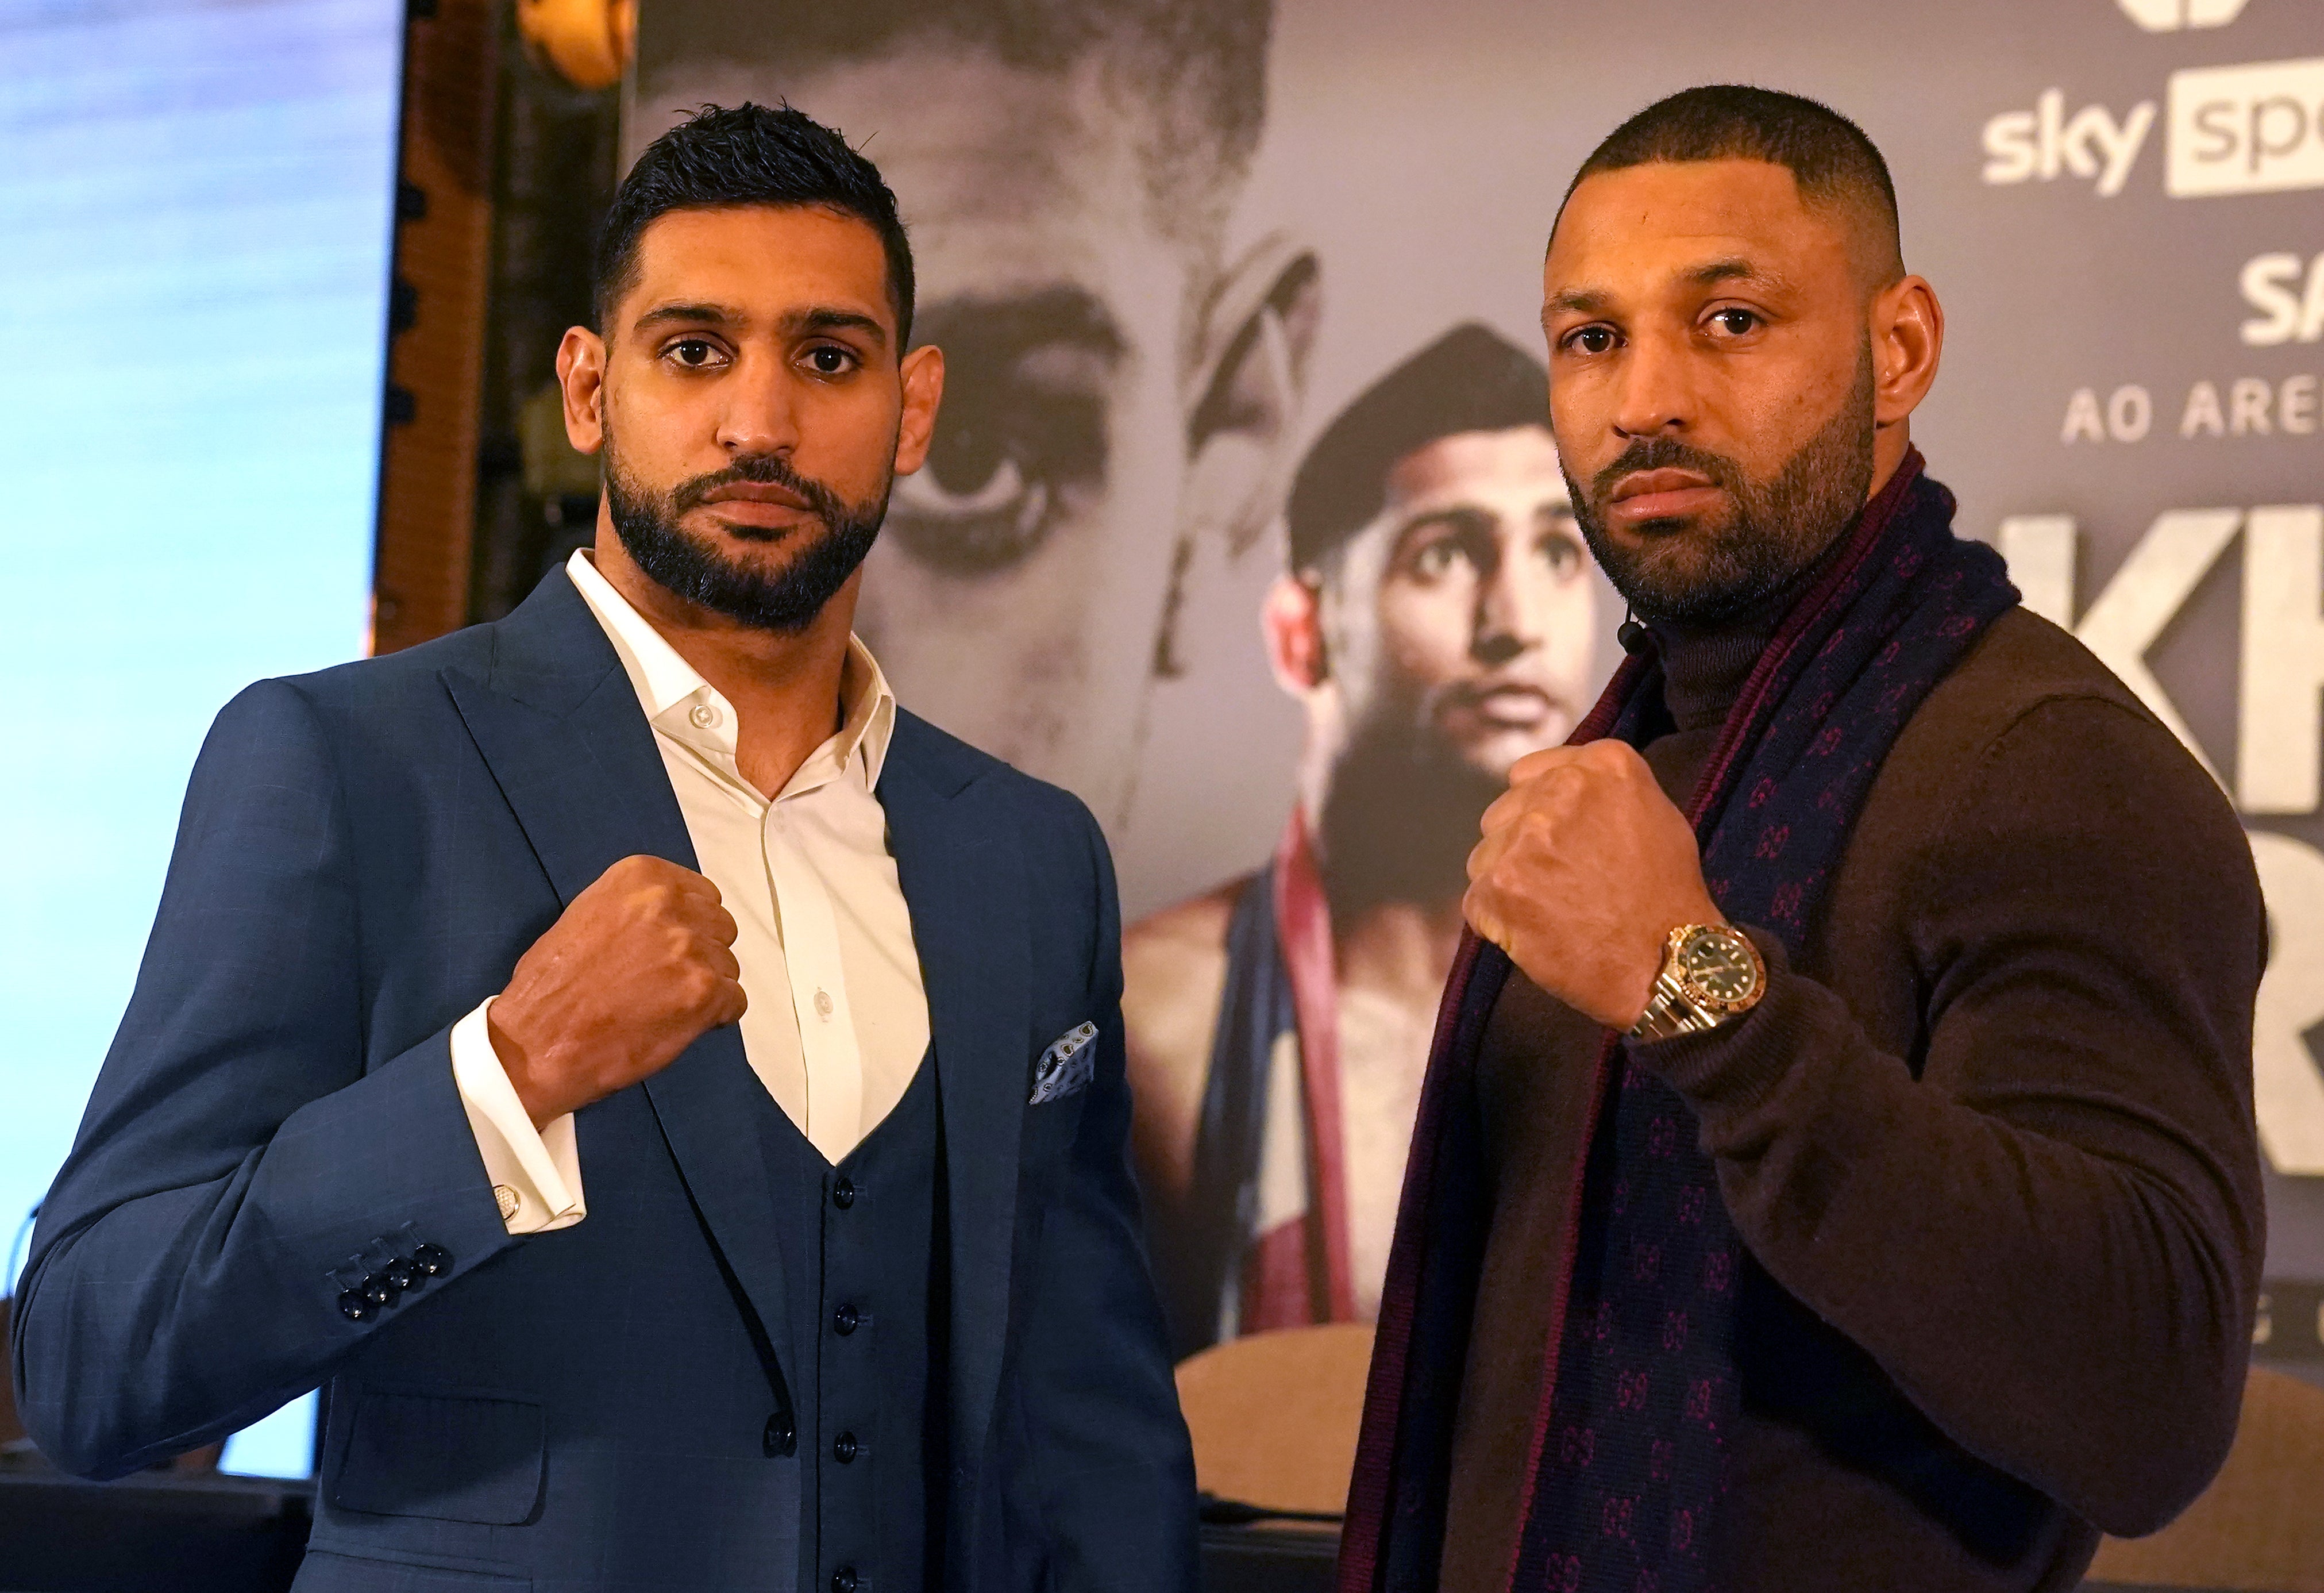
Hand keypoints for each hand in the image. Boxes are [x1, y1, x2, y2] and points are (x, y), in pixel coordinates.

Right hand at [487, 855, 745, 1127]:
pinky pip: (735, 1002)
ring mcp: (691, 948)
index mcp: (642, 877)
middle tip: (669, 981)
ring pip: (728, 966)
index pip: (702, 893)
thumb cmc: (551, 986)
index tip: (674, 946)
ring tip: (665, 1006)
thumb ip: (638, 909)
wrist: (536, 1043)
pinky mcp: (704, 992)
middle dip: (703, 954)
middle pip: (720, 927)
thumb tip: (678, 918)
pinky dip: (715, 1017)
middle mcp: (670, 904)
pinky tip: (679, 1026)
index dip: (692, 925)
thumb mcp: (589, 915)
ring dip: (707, 987)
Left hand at [1464, 741, 1721, 1030]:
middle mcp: (1558, 792)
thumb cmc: (1667, 895)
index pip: (1528, 773)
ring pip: (1485, 855)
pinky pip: (1477, 900)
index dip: (1535, 809)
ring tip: (1550, 911)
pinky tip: (1535, 933)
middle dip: (1520, 845)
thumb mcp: (1654, 816)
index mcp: (1600, 767)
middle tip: (1556, 881)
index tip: (1554, 837)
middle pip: (1503, 813)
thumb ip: (1600, 791)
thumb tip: (1552, 789)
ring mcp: (1524, 840)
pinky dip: (1497, 921)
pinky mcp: (1499, 887)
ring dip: (1506, 883)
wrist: (1667, 963)